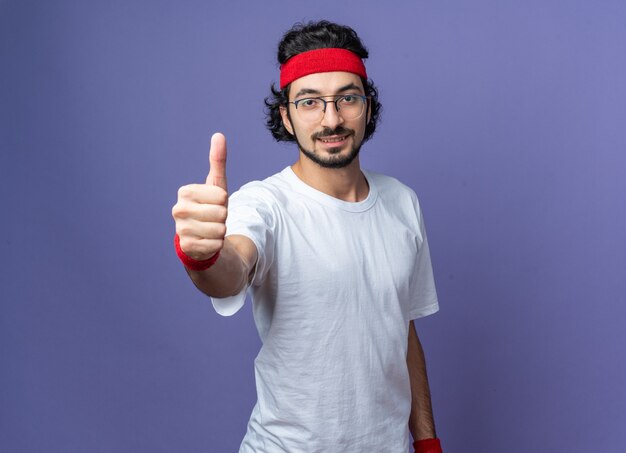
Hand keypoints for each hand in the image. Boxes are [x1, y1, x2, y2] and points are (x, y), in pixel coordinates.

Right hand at [172, 132, 228, 260]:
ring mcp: (180, 229)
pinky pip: (215, 245)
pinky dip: (216, 245)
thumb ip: (217, 161)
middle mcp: (178, 210)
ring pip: (219, 230)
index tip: (215, 204)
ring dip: (221, 232)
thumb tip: (219, 135)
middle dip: (223, 218)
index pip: (222, 196)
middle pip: (221, 213)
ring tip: (211, 230)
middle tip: (213, 219)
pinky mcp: (186, 247)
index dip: (224, 202)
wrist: (200, 237)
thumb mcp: (216, 185)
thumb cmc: (210, 207)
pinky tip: (207, 242)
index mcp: (185, 192)